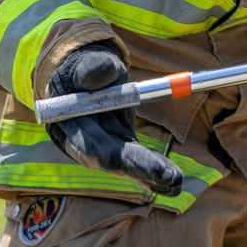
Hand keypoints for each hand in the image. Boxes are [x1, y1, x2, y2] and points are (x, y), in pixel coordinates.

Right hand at [45, 44, 182, 196]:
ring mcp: (104, 147)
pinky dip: (155, 170)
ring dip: (151, 175)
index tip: (137, 161)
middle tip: (169, 178)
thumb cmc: (85, 69)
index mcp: (71, 125)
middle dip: (140, 170)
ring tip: (176, 183)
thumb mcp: (88, 63)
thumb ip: (93, 68)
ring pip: (127, 165)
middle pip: (113, 162)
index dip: (114, 156)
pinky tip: (173, 181)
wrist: (86, 76)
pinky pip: (138, 160)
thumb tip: (102, 74)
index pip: (91, 146)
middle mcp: (85, 143)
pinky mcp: (121, 147)